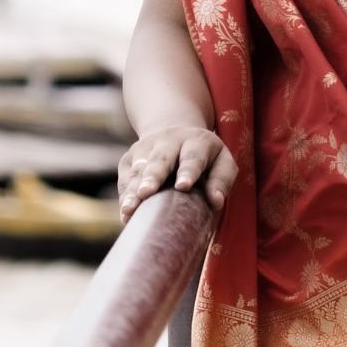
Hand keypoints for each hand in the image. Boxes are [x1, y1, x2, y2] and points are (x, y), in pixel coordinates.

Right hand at [117, 125, 237, 223]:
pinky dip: (125, 196)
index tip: (183, 186)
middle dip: (153, 176)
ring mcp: (146, 147)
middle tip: (146, 193)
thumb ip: (221, 180)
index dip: (188, 171)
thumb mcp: (221, 162)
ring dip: (132, 190)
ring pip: (138, 170)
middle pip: (160, 159)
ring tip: (128, 209)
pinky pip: (125, 179)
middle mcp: (169, 140)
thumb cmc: (205, 158)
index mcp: (197, 140)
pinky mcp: (129, 158)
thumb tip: (216, 202)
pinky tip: (125, 214)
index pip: (193, 156)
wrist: (175, 132)